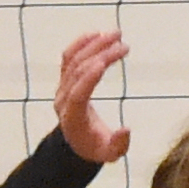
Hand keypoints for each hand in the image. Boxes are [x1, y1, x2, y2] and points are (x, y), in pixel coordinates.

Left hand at [54, 31, 130, 164]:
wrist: (75, 142)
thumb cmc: (95, 147)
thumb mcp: (109, 153)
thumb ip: (118, 144)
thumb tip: (127, 129)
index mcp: (72, 118)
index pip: (77, 94)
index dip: (88, 79)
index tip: (103, 63)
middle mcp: (62, 99)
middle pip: (78, 72)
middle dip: (100, 55)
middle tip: (123, 45)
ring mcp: (61, 87)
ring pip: (74, 61)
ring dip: (94, 45)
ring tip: (116, 34)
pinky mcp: (64, 79)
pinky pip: (69, 57)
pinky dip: (82, 44)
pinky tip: (98, 34)